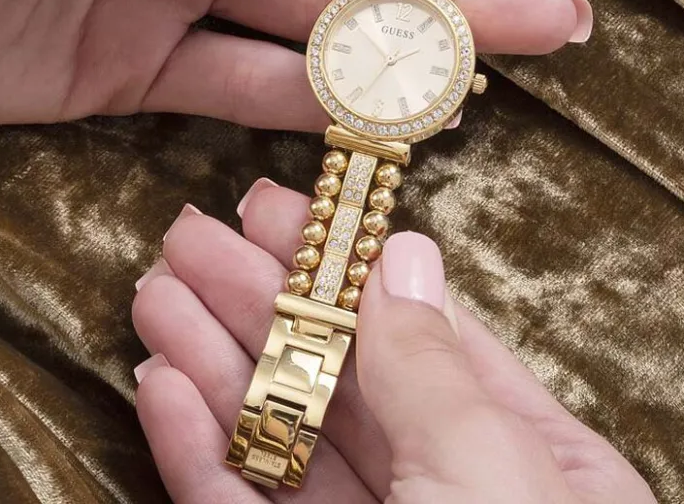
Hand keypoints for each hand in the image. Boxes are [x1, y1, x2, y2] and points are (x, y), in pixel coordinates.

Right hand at [132, 180, 657, 502]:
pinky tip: (162, 386)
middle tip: (190, 234)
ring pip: (283, 434)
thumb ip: (437, 369)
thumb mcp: (493, 480)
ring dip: (216, 360)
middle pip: (338, 371)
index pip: (417, 328)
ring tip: (157, 291)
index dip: (342, 262)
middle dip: (260, 298)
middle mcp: (447, 493)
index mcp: (526, 456)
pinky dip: (199, 449)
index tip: (276, 207)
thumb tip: (402, 249)